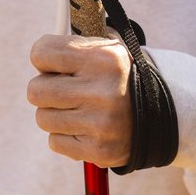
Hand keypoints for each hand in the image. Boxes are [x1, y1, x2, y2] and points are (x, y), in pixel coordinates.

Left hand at [27, 34, 132, 167]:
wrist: (160, 114)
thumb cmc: (119, 77)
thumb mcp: (106, 49)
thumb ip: (74, 44)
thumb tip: (39, 51)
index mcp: (104, 59)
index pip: (40, 53)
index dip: (43, 59)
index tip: (54, 64)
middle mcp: (102, 91)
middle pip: (35, 90)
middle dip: (45, 89)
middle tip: (63, 89)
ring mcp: (100, 124)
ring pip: (43, 118)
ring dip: (55, 114)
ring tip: (78, 109)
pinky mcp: (98, 150)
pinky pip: (55, 142)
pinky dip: (65, 136)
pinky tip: (85, 128)